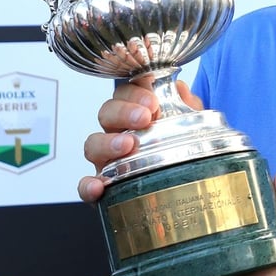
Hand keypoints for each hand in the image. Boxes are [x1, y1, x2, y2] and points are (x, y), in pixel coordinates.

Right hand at [77, 78, 201, 203]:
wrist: (180, 185)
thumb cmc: (180, 149)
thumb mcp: (188, 125)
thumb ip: (187, 105)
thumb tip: (180, 89)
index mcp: (134, 114)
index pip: (125, 93)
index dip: (135, 93)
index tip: (152, 101)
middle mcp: (117, 133)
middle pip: (107, 113)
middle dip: (123, 112)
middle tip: (143, 118)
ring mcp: (107, 159)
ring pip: (93, 144)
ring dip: (107, 143)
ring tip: (128, 145)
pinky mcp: (103, 187)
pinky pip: (86, 185)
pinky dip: (89, 186)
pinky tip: (99, 187)